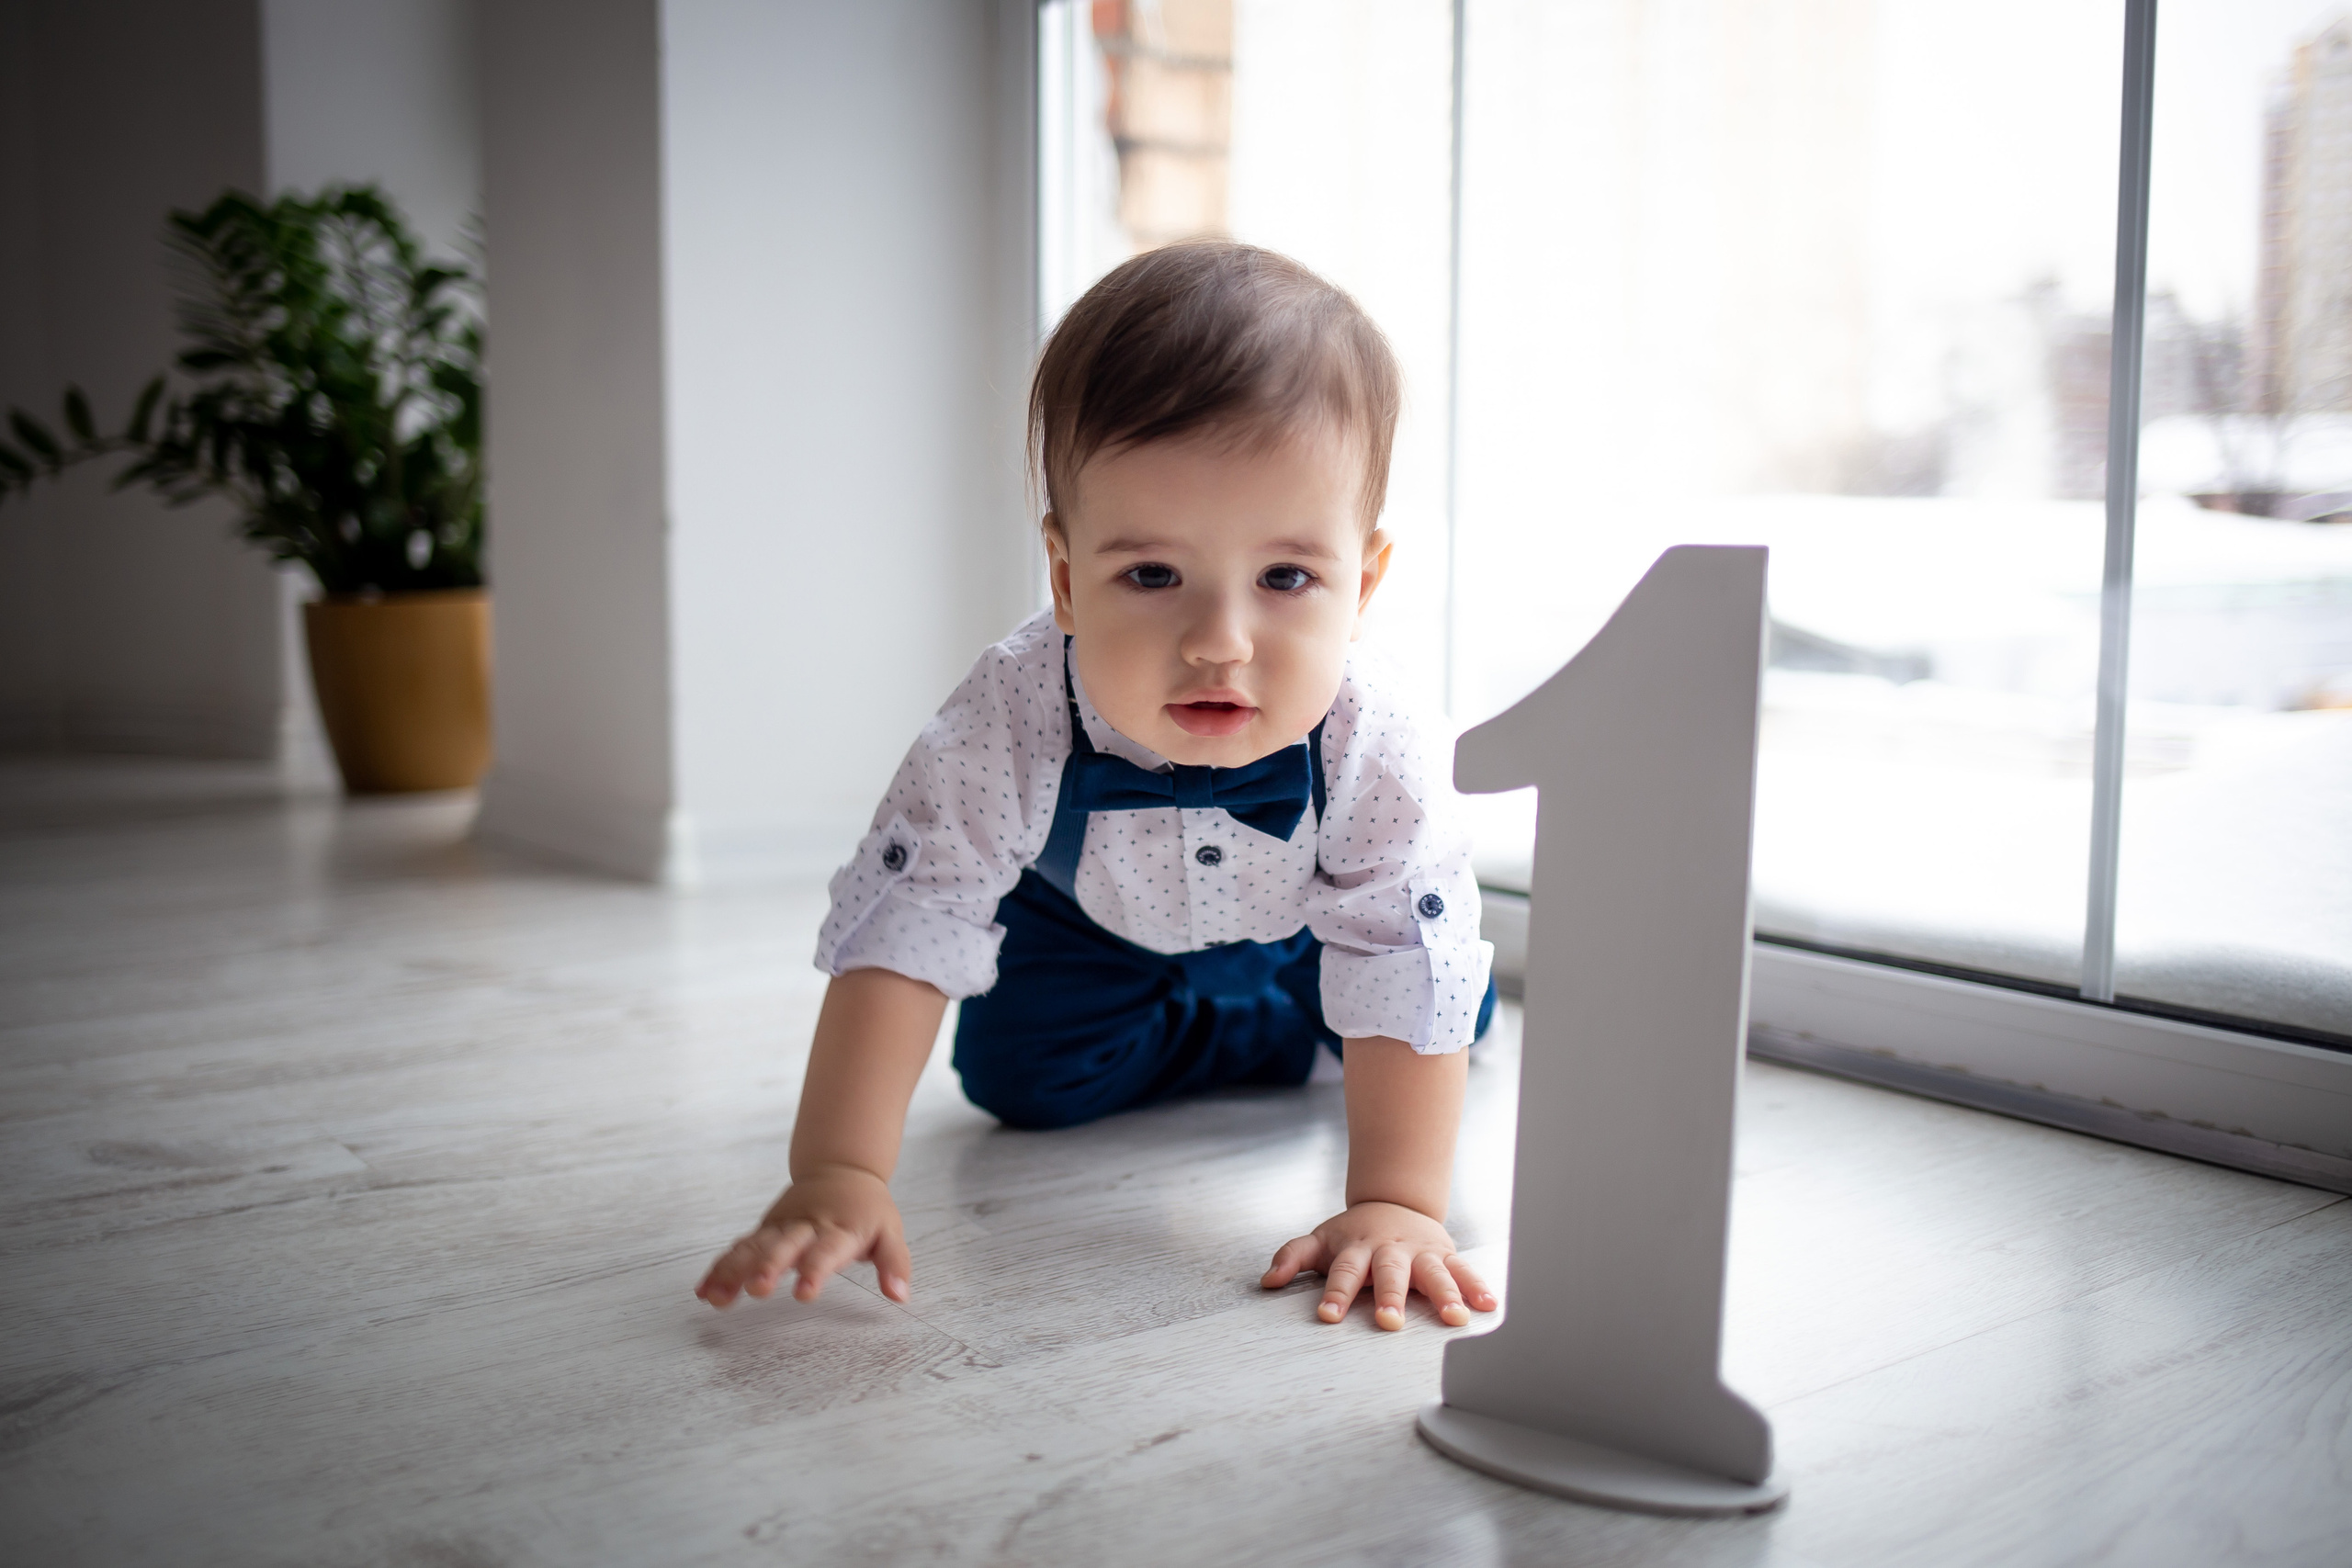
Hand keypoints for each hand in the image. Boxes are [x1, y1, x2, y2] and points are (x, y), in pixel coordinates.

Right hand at [695, 1163, 911, 1308]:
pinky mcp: (765, 1230)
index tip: (804, 1293)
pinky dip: (721, 1268)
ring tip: (716, 1298)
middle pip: (784, 1246)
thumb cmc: (867, 1210)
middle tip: (757, 1288)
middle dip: (768, 1267)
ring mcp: (781, 1227)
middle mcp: (806, 1227)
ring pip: (754, 1247)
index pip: (827, 1251)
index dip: (815, 1270)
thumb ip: (894, 1264)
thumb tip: (899, 1296)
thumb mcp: (890, 1233)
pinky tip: (705, 1291)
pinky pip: (740, 1248)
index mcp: (839, 1229)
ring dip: (734, 1271)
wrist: (841, 1168)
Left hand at [1260, 1200, 1496, 1329]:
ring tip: (1454, 1318)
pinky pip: (1464, 1270)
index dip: (1335, 1293)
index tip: (1327, 1316)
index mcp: (1357, 1249)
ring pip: (1433, 1272)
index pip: (1343, 1273)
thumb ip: (1293, 1257)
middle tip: (1390, 1322)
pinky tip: (1488, 1306)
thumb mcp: (1320, 1240)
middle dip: (1391, 1296)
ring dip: (1444, 1294)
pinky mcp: (1446, 1255)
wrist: (1394, 1202)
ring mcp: (1421, 1252)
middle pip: (1390, 1273)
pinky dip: (1476, 1286)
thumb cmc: (1353, 1234)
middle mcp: (1391, 1251)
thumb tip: (1266, 1281)